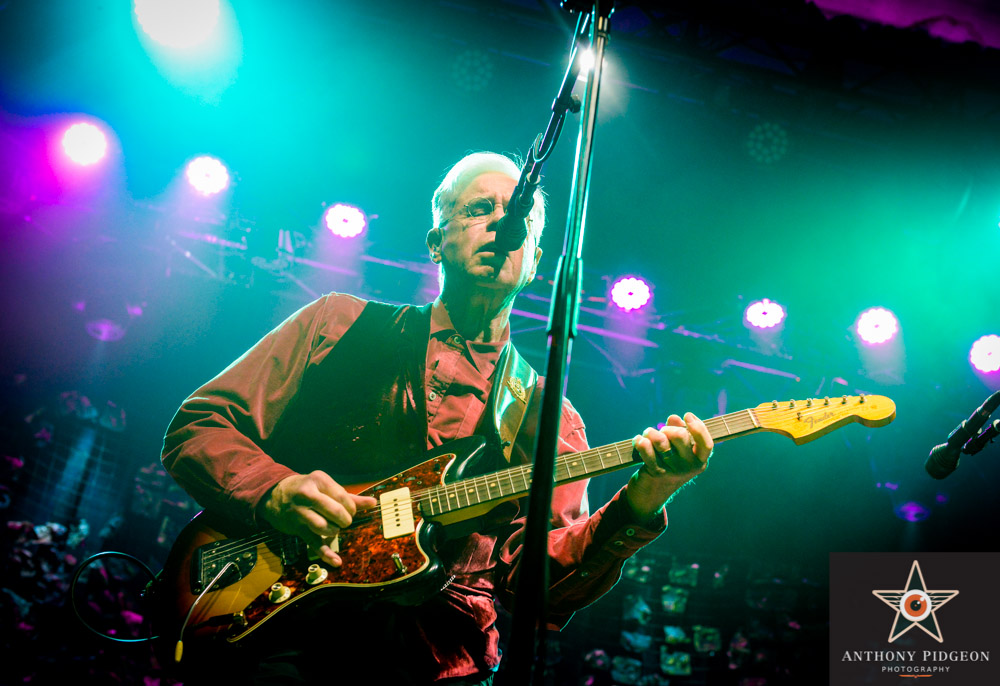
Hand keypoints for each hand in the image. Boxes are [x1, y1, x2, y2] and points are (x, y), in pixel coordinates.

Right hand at [259, 470, 376, 566]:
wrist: (273, 495)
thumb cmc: (308, 490)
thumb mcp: (326, 488)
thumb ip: (350, 497)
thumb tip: (373, 503)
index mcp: (319, 480)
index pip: (343, 497)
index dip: (351, 508)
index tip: (350, 512)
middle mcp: (307, 494)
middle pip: (335, 511)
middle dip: (345, 520)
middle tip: (344, 521)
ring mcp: (299, 512)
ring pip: (323, 526)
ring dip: (334, 531)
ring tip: (333, 528)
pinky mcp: (296, 528)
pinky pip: (313, 542)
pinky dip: (326, 554)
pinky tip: (337, 561)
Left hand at [626, 412, 713, 521]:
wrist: (652, 492)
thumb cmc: (668, 462)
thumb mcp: (678, 449)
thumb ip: (679, 430)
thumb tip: (674, 418)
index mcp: (699, 460)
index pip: (706, 444)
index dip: (698, 427)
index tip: (687, 415)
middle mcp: (689, 467)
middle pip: (680, 436)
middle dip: (667, 428)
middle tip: (661, 431)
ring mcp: (673, 471)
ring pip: (661, 441)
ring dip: (651, 432)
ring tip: (647, 433)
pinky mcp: (655, 473)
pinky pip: (647, 451)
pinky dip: (640, 442)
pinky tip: (638, 440)